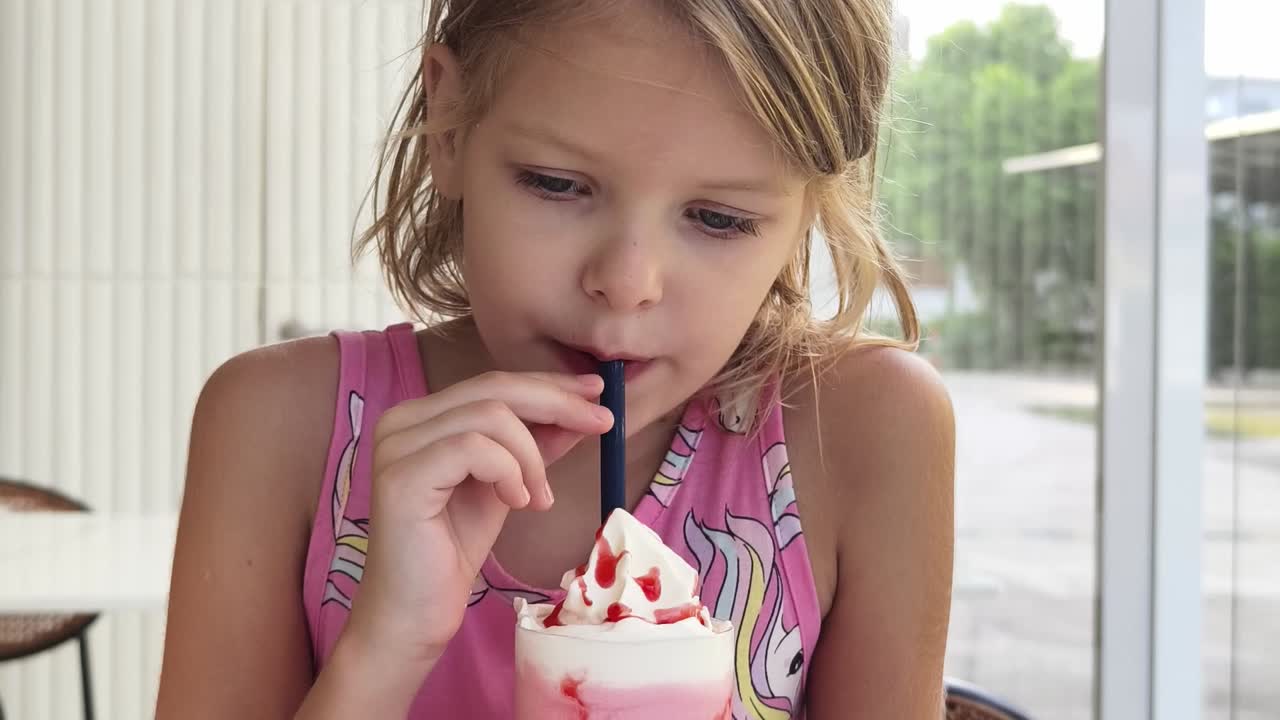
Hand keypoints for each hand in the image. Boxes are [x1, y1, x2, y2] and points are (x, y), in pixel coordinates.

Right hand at [340, 370, 611, 670]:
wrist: (416, 613)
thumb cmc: (453, 550)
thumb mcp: (508, 486)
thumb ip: (534, 447)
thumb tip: (582, 411)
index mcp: (422, 416)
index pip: (494, 383)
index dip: (549, 385)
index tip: (596, 393)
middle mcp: (401, 421)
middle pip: (494, 388)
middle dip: (557, 403)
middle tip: (601, 423)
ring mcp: (396, 446)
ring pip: (489, 416)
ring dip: (531, 455)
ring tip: (539, 497)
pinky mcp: (401, 476)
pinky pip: (473, 448)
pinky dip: (509, 472)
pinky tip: (518, 503)